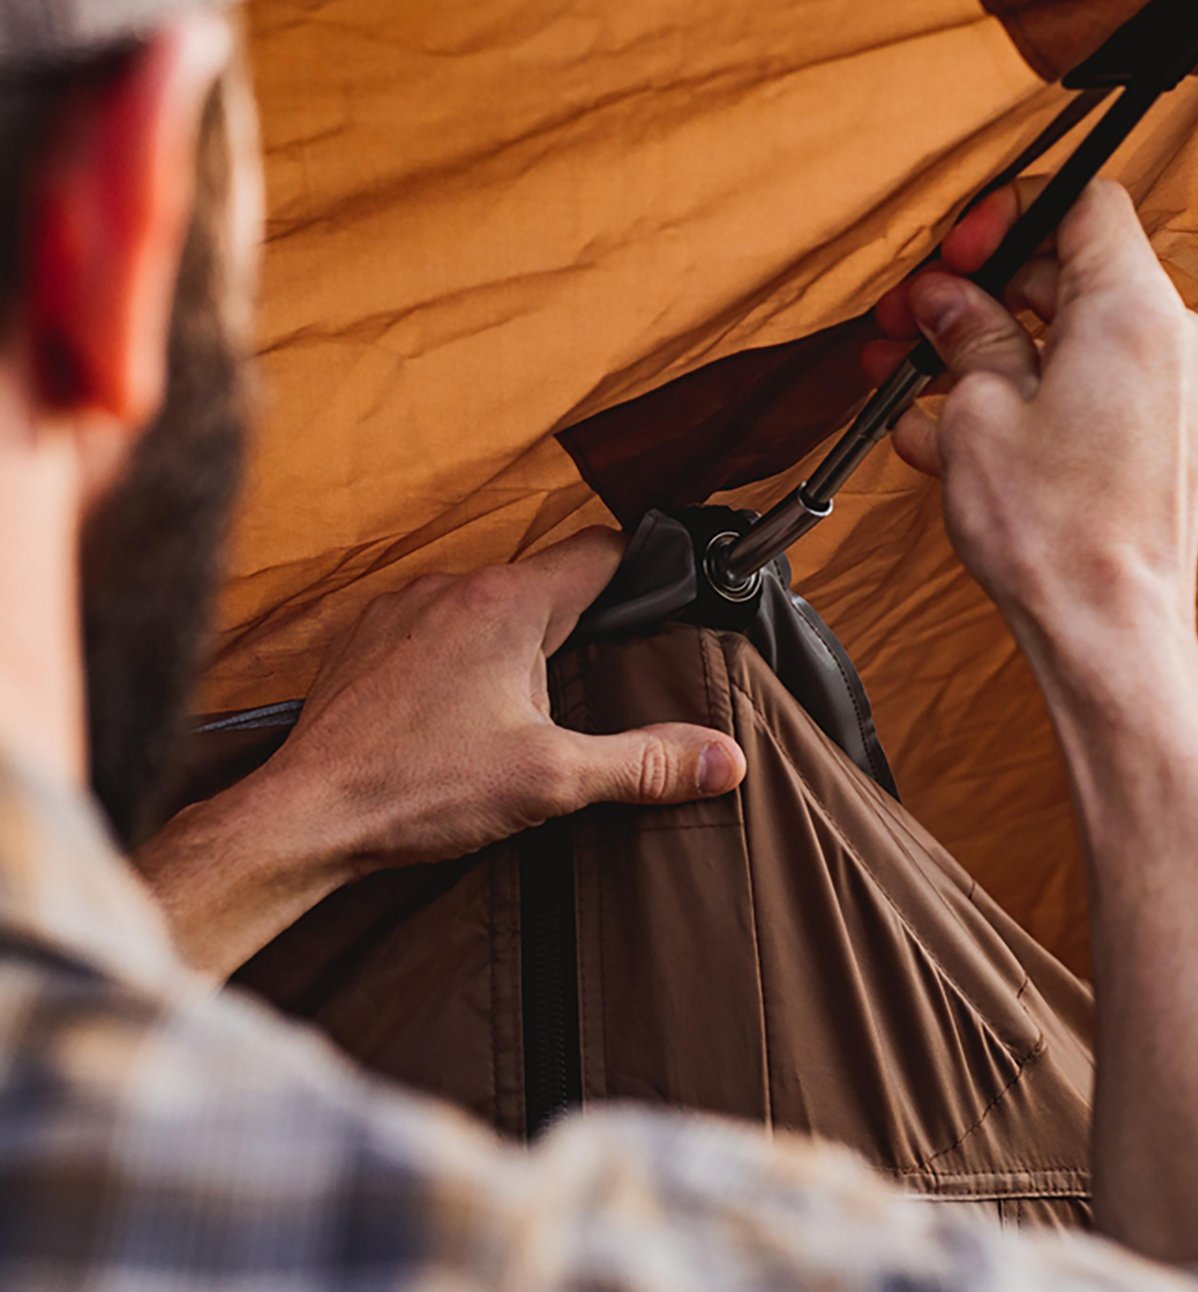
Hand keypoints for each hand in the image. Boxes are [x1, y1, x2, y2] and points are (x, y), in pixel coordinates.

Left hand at [265, 528, 745, 875]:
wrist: (303, 817)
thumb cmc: (417, 789)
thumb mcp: (553, 780)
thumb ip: (645, 762)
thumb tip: (724, 758)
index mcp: (506, 602)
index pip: (598, 550)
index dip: (637, 573)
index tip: (656, 606)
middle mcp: (452, 586)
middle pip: (544, 582)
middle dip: (573, 628)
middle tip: (588, 688)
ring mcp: (401, 607)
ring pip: (486, 603)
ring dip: (511, 643)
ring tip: (518, 711)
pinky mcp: (366, 638)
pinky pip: (434, 625)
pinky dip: (456, 656)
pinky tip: (455, 715)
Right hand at [863, 179, 1197, 663]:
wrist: (1108, 634)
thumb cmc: (1054, 532)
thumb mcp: (979, 411)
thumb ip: (964, 334)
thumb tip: (944, 298)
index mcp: (1134, 309)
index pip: (1082, 204)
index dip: (1007, 216)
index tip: (954, 255)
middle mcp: (1170, 339)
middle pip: (1067, 273)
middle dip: (977, 294)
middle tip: (909, 322)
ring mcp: (1171, 392)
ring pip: (1065, 338)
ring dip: (984, 351)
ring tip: (906, 380)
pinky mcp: (1158, 439)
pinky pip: (1084, 390)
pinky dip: (1022, 395)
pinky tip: (943, 431)